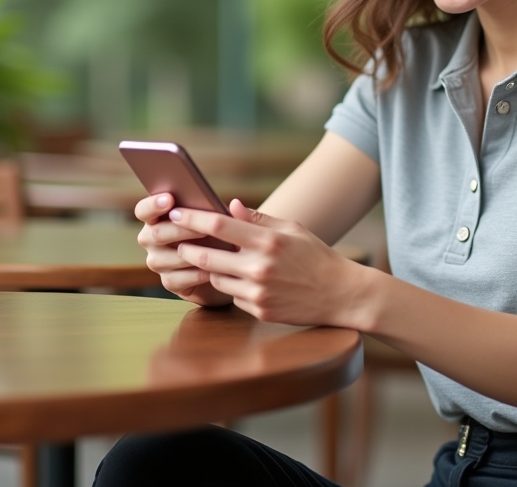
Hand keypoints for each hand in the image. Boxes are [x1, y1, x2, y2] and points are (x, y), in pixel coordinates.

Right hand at [135, 193, 231, 306]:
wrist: (225, 268)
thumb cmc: (219, 236)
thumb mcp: (222, 221)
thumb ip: (226, 213)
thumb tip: (235, 205)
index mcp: (158, 218)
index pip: (144, 210)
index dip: (153, 204)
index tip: (170, 199)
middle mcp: (152, 239)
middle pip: (154, 234)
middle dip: (180, 230)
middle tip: (204, 229)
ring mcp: (158, 261)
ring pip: (162, 258)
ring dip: (189, 254)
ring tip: (212, 251)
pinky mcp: (169, 282)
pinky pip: (176, 278)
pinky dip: (195, 275)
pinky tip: (211, 271)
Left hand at [169, 199, 364, 326]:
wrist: (340, 294)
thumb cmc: (316, 256)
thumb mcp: (292, 229)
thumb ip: (258, 219)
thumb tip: (228, 205)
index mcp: (268, 241)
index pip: (219, 226)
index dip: (192, 219)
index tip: (176, 213)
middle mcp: (260, 267)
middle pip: (206, 257)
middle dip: (187, 248)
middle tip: (177, 241)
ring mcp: (258, 292)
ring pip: (215, 279)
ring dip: (210, 270)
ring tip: (213, 260)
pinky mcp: (259, 311)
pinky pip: (232, 297)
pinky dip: (232, 287)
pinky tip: (243, 280)